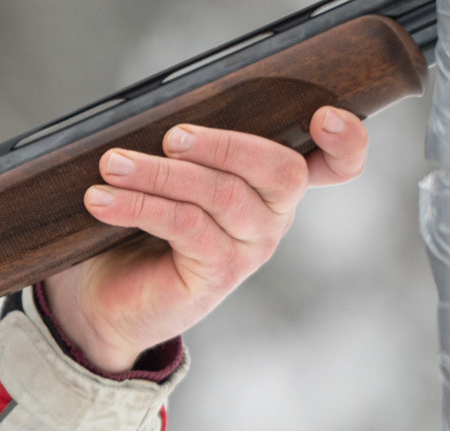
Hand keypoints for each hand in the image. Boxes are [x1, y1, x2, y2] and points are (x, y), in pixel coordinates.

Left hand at [42, 106, 368, 372]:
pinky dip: (140, 206)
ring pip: (221, 196)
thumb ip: (188, 150)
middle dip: (224, 144)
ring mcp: (250, 249)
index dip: (347, 142)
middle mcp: (273, 218)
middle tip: (171, 136)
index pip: (336, 166)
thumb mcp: (169, 182)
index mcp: (272, 187)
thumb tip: (162, 111)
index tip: (325, 117)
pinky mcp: (217, 275)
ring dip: (160, 174)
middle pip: (278, 169)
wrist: (106, 300)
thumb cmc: (136, 231)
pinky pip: (186, 227)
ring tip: (112, 165)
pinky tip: (102, 200)